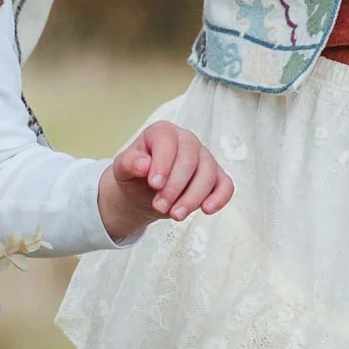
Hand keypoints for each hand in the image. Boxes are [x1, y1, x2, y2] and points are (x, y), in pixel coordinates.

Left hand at [97, 117, 236, 241]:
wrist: (143, 191)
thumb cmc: (134, 174)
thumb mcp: (122, 169)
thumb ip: (128, 163)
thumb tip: (144, 164)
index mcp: (163, 132)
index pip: (168, 142)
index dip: (162, 164)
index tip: (154, 185)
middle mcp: (187, 140)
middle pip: (189, 160)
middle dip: (175, 187)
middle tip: (159, 206)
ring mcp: (204, 158)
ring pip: (208, 174)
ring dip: (192, 198)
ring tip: (175, 215)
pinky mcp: (215, 177)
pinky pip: (226, 184)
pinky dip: (220, 197)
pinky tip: (206, 210)